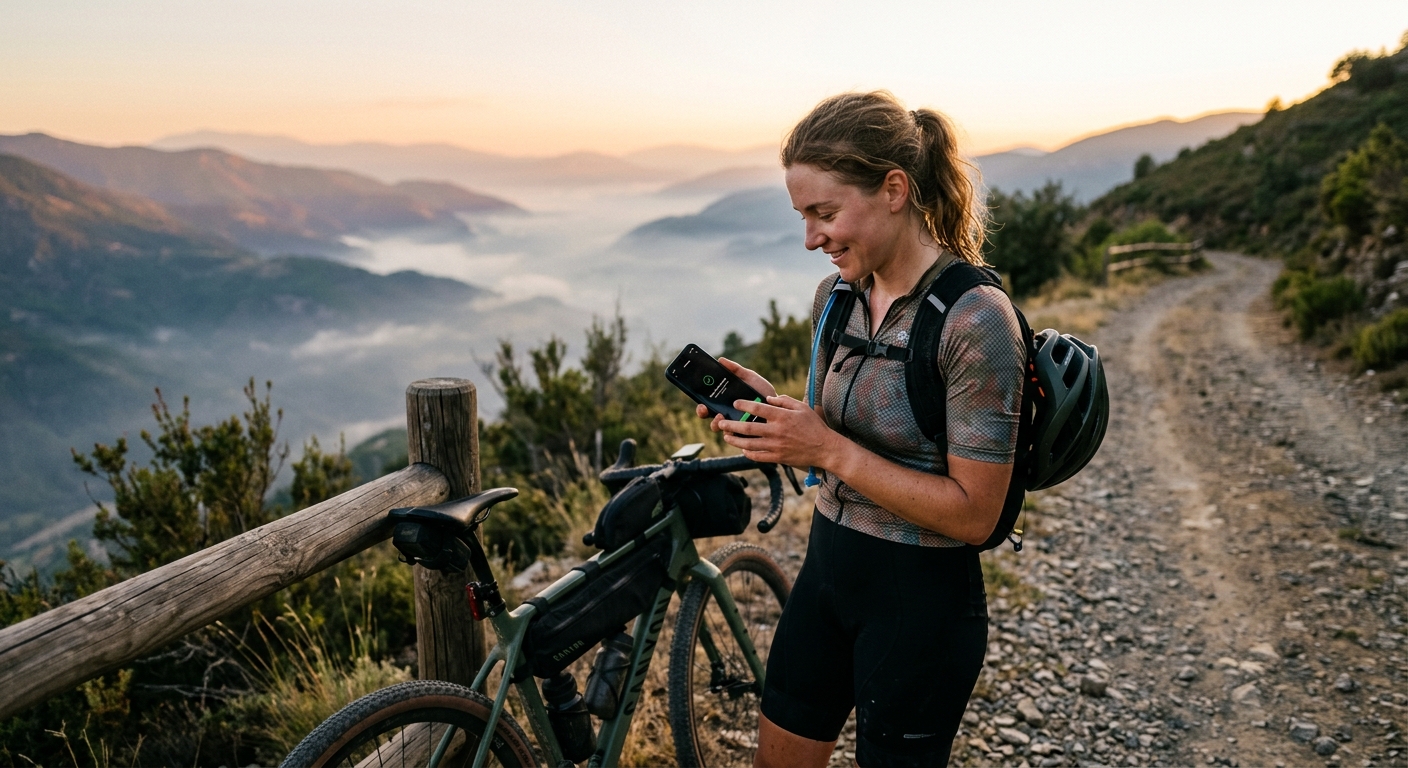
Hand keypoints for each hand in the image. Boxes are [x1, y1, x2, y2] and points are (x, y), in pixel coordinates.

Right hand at [694, 357, 777, 431]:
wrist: (780, 406)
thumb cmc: (762, 392)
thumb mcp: (749, 378)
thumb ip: (736, 370)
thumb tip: (721, 360)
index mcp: (725, 401)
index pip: (707, 405)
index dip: (701, 406)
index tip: (701, 403)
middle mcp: (727, 414)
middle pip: (709, 417)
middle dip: (704, 414)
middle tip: (706, 409)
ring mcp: (734, 426)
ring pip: (719, 428)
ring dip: (716, 423)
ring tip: (721, 417)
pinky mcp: (744, 436)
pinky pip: (734, 437)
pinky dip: (731, 433)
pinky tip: (734, 428)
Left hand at [717, 394, 837, 468]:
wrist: (825, 448)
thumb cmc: (814, 426)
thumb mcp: (802, 407)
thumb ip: (784, 401)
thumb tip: (767, 399)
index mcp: (782, 417)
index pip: (757, 410)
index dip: (743, 405)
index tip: (735, 404)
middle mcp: (776, 431)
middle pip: (747, 428)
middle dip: (731, 425)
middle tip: (722, 423)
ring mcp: (776, 446)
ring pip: (749, 444)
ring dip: (735, 441)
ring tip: (727, 437)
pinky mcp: (777, 458)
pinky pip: (758, 457)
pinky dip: (748, 453)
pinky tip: (743, 449)